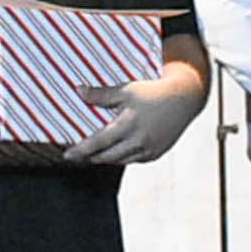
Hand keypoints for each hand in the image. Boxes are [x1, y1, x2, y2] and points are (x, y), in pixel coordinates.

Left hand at [65, 61, 210, 167]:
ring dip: (103, 159)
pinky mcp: (155, 155)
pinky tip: (113, 151)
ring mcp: (148, 150)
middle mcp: (138, 141)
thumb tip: (79, 91)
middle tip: (76, 156)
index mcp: (128, 125)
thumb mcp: (125, 90)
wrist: (183, 99)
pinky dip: (120, 157)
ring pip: (118, 161)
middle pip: (105, 156)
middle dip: (88, 157)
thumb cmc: (152, 92)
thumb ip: (101, 95)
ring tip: (91, 154)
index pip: (98, 143)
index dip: (80, 150)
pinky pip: (132, 160)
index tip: (67, 154)